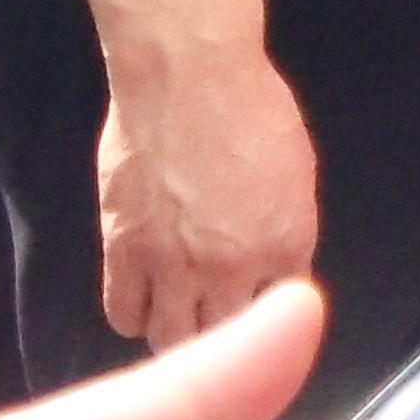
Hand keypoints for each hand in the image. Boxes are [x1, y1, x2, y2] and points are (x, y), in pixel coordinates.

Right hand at [95, 50, 314, 349]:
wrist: (188, 79)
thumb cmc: (255, 109)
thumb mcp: (297, 173)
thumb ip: (286, 228)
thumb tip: (274, 263)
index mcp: (287, 244)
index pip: (283, 308)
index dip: (270, 309)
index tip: (260, 306)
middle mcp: (232, 268)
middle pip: (225, 338)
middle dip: (224, 335)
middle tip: (217, 324)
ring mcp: (172, 266)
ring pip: (171, 340)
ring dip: (178, 336)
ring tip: (181, 321)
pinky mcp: (121, 254)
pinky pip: (123, 314)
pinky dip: (134, 317)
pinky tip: (143, 304)